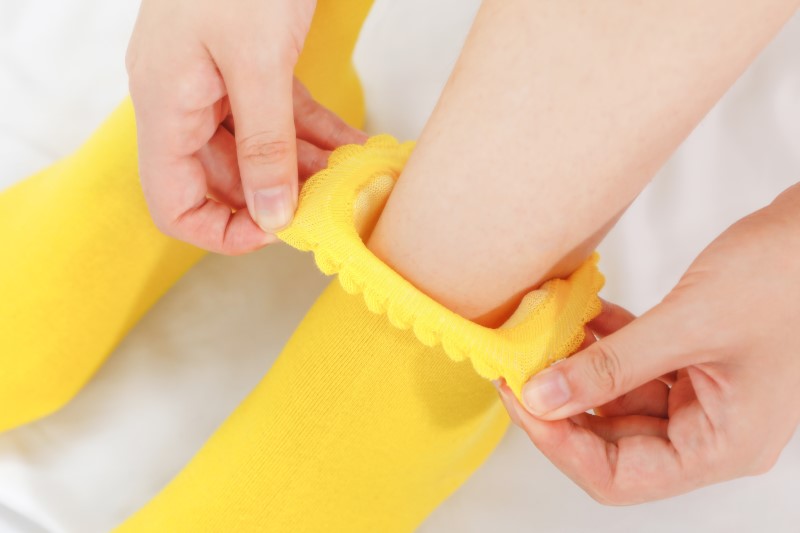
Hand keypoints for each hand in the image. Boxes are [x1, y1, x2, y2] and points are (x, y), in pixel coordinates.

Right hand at [126, 0, 366, 253]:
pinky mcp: (248, 64)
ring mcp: (213, 81)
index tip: (273, 231)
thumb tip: (273, 214)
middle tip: (325, 209)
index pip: (171, 201)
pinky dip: (312, 134)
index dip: (218, 230)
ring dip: (302, 169)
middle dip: (274, 198)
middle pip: (220, 179)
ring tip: (349, 181)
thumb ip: (264, 145)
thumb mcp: (257, 63)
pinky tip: (352, 147)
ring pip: (254, 149)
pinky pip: (277, 116)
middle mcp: (182, 99)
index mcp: (164, 104)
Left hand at [496, 182, 799, 503]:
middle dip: (562, 405)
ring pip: (618, 401)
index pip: (620, 477)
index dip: (560, 445)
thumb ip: (611, 365)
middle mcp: (710, 432)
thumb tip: (542, 397)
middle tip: (520, 368)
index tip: (521, 401)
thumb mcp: (688, 325)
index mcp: (722, 447)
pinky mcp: (691, 363)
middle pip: (613, 443)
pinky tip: (579, 319)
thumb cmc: (783, 278)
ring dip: (579, 369)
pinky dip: (603, 345)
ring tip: (544, 337)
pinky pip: (633, 367)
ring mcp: (701, 398)